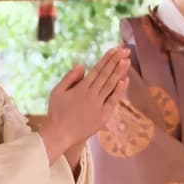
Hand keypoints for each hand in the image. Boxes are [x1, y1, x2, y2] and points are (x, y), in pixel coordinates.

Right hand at [37, 48, 129, 166]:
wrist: (59, 134)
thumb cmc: (56, 112)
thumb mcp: (57, 91)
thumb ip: (70, 77)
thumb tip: (82, 65)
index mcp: (81, 88)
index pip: (97, 70)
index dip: (106, 59)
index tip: (114, 50)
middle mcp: (91, 95)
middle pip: (106, 75)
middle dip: (116, 61)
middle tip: (125, 50)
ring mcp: (98, 106)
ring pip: (111, 86)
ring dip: (120, 73)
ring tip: (127, 61)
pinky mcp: (103, 116)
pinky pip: (113, 101)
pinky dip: (119, 91)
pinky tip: (125, 81)